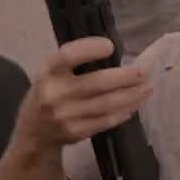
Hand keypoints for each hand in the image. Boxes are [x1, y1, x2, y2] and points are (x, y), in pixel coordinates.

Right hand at [16, 36, 152, 148]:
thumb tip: (115, 53)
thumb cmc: (49, 92)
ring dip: (130, 96)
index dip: (89, 49)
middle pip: (96, 83)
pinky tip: (133, 106)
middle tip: (143, 73)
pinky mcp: (74, 132)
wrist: (33, 133)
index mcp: (47, 72)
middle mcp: (54, 93)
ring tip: (146, 88)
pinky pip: (104, 121)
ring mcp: (64, 116)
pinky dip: (122, 113)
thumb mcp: (51, 73)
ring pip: (105, 104)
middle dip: (125, 77)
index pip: (67, 56)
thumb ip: (75, 64)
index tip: (110, 46)